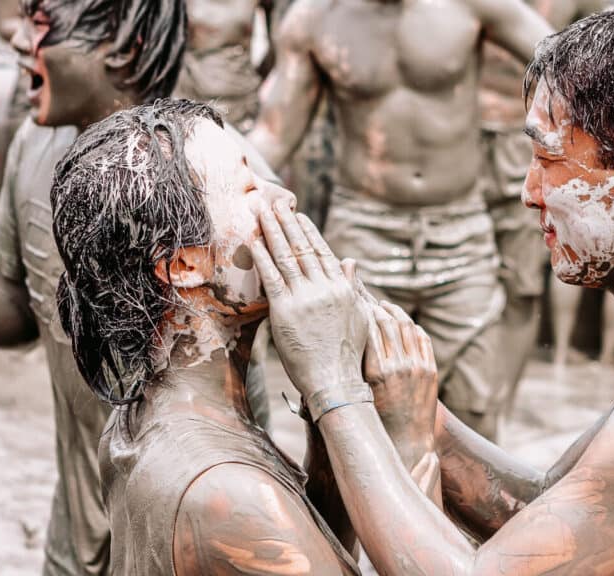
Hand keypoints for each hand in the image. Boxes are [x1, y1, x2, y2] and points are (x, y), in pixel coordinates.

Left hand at [251, 201, 367, 397]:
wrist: (336, 379)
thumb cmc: (349, 353)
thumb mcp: (359, 315)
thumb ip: (352, 286)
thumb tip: (350, 261)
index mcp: (341, 288)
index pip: (322, 252)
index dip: (308, 232)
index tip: (299, 216)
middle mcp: (324, 287)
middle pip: (301, 248)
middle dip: (287, 223)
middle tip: (275, 203)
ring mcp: (304, 298)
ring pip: (285, 257)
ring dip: (272, 231)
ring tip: (262, 212)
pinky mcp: (285, 311)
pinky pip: (271, 278)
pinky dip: (262, 257)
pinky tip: (254, 241)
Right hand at [364, 300, 438, 453]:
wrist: (407, 441)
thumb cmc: (376, 420)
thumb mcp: (360, 394)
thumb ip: (353, 368)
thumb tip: (339, 344)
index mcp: (377, 372)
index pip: (370, 329)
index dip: (363, 313)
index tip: (357, 306)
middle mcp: (399, 366)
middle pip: (389, 323)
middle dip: (379, 309)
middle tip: (372, 303)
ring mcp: (418, 367)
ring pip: (408, 326)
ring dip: (396, 313)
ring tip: (387, 308)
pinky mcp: (431, 371)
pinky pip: (423, 339)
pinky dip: (413, 327)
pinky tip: (405, 324)